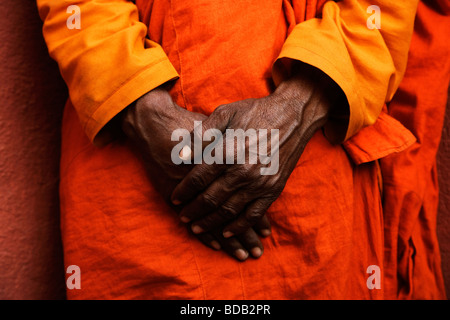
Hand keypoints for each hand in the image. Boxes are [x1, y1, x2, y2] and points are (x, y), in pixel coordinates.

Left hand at [171, 64, 340, 237]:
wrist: (293, 115)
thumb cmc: (255, 111)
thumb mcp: (226, 112)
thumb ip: (202, 133)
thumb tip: (181, 154)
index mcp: (229, 152)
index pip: (198, 179)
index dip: (184, 191)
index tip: (175, 198)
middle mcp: (244, 171)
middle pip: (211, 199)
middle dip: (193, 211)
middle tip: (182, 218)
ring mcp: (260, 183)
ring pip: (229, 211)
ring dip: (210, 222)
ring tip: (196, 228)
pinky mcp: (274, 189)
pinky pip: (253, 214)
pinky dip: (238, 226)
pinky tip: (226, 232)